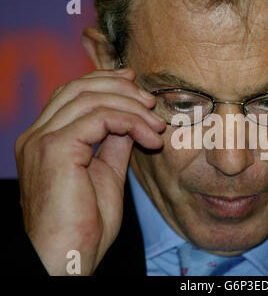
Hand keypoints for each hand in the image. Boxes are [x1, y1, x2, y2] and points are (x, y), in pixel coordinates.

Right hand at [14, 69, 165, 274]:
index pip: (72, 94)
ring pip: (91, 98)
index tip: (135, 84)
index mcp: (45, 140)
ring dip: (132, 106)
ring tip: (156, 124)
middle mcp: (37, 135)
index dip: (104, 82)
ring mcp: (43, 140)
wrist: (68, 257)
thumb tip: (130, 123)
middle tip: (151, 101)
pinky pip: (100, 118)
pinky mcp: (56, 149)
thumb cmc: (86, 225)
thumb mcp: (106, 175)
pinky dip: (130, 122)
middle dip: (121, 89)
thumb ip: (113, 145)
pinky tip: (149, 138)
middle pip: (79, 88)